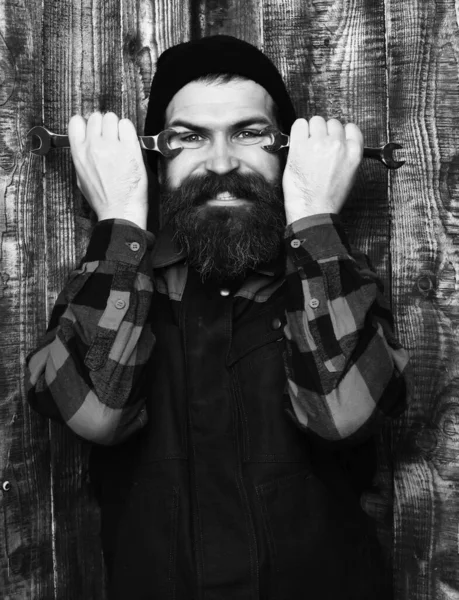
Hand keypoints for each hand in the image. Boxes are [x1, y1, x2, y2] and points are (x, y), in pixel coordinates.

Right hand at [68, 112, 147, 228]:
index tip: (93, 130)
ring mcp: (112, 146)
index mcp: (78, 153)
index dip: (86, 124)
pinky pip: (127, 125)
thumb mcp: (81, 179)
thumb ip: (82, 158)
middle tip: (111, 136)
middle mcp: (93, 146)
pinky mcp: (130, 149)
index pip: (76, 122)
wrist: (119, 211)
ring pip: (112, 118)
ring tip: (121, 139)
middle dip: (104, 124)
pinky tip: (129, 141)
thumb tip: (85, 145)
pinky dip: (128, 129)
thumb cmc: (103, 199)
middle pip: (96, 117)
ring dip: (117, 126)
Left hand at [282, 117, 362, 223]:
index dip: (340, 133)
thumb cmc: (328, 198)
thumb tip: (339, 143)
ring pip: (316, 121)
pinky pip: (299, 124)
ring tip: (307, 145)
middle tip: (318, 146)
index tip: (334, 139)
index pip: (350, 128)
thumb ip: (347, 155)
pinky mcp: (300, 147)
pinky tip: (298, 140)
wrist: (312, 210)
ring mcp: (318, 144)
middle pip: (332, 123)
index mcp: (353, 153)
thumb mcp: (350, 175)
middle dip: (325, 133)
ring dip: (311, 130)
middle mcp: (337, 145)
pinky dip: (298, 130)